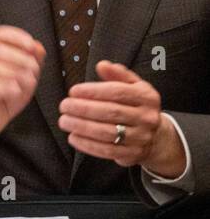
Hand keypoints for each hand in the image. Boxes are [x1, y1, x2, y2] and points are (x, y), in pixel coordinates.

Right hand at [0, 25, 44, 153]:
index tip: (31, 46)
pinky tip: (15, 90)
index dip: (16, 37)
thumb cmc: (6, 95)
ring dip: (13, 73)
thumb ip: (33, 60)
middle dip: (18, 57)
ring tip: (28, 82)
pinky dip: (4, 87)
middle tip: (33, 68)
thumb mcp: (26, 76)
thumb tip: (38, 47)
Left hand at [58, 60, 186, 176]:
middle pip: (111, 112)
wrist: (155, 137)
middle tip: (64, 106)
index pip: (118, 92)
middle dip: (83, 109)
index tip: (73, 91)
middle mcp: (147, 117)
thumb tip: (102, 65)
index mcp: (147, 97)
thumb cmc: (135, 106)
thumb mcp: (133, 87)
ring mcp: (141, 137)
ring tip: (64, 120)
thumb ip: (117, 75)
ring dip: (82, 126)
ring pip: (108, 132)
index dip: (93, 91)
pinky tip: (73, 136)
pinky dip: (87, 144)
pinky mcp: (132, 154)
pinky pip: (107, 150)